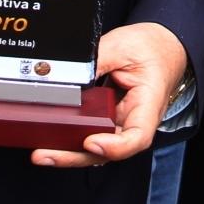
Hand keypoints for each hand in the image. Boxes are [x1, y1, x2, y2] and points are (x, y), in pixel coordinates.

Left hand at [30, 21, 187, 168]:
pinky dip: (70, 141)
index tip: (90, 141)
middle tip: (47, 154)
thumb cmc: (150, 48)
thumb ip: (93, 61)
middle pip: (109, 151)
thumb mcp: (121, 46)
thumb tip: (64, 76)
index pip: (137, 137)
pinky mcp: (108, 120)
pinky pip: (89, 135)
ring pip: (96, 149)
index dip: (114, 146)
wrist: (161, 46)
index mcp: (148, 103)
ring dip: (69, 153)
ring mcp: (120, 123)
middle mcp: (135, 120)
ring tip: (42, 152)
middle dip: (76, 156)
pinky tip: (50, 141)